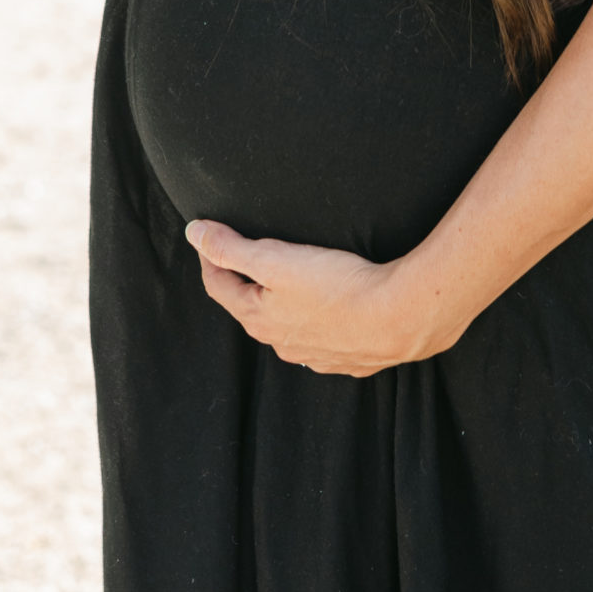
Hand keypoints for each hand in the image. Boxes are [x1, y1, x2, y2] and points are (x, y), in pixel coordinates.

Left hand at [185, 219, 454, 376]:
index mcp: (258, 319)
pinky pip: (319, 340)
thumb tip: (193, 232)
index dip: (210, 257)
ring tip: (288, 281)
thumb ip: (232, 247)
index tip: (209, 235)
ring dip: (280, 305)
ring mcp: (314, 355)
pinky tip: (327, 311)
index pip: (219, 286)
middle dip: (243, 282)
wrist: (399, 319)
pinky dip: (314, 322)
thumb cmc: (337, 286)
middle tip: (244, 254)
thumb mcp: (275, 260)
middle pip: (250, 308)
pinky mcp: (346, 359)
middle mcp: (281, 343)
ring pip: (286, 327)